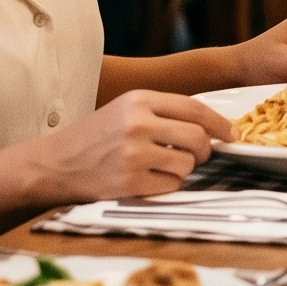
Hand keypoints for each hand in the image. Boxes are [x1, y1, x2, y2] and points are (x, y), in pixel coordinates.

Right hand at [30, 89, 233, 203]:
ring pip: (187, 164)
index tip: (232, 134)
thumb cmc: (94, 137)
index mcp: (139, 99)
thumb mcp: (125, 109)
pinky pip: (171, 186)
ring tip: (161, 167)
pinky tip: (147, 180)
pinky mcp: (130, 183)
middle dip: (205, 150)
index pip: (194, 108)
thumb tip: (212, 126)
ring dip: (182, 170)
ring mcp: (134, 154)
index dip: (219, 123)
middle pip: (197, 137)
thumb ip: (163, 113)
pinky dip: (167, 186)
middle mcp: (138, 123)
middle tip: (199, 156)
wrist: (54, 164)